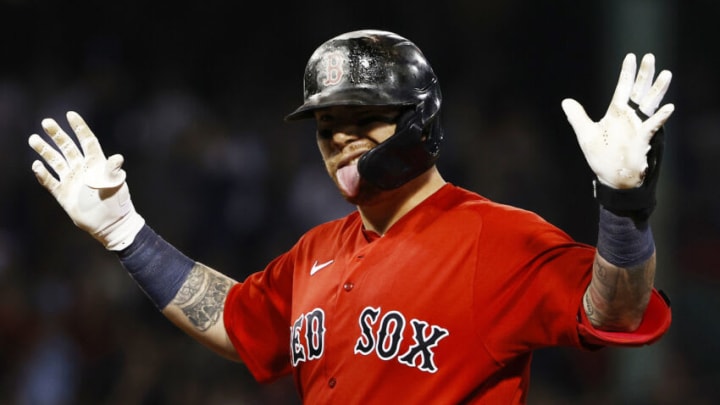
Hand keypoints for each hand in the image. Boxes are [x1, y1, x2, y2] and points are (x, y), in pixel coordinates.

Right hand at [28, 111, 144, 249]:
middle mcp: (83, 169)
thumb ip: (112, 171)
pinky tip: (36, 165)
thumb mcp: (116, 185)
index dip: (80, 128)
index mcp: (97, 164)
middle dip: (57, 135)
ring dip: (45, 151)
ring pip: (56, 161)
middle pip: (68, 148)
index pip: (87, 141)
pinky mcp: (64, 194)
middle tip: (46, 122)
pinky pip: (50, 181)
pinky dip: (43, 173)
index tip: (70, 115)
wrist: (111, 225)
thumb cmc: (117, 203)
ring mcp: (73, 181)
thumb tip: (117, 158)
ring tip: (33, 139)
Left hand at [561, 53, 674, 188]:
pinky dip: (660, 117)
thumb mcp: (586, 134)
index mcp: (616, 112)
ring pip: (650, 103)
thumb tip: (566, 101)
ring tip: (666, 74)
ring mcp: (638, 126)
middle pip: (639, 90)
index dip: (627, 73)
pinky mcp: (643, 139)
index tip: (631, 56)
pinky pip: (653, 126)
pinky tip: (669, 107)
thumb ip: (577, 117)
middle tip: (650, 57)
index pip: (623, 88)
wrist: (611, 177)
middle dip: (644, 74)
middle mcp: (629, 116)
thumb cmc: (601, 156)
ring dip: (657, 90)